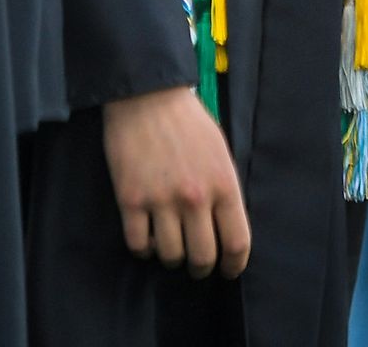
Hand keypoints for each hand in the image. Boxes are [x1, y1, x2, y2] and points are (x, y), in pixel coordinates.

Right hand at [101, 88, 250, 278]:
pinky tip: (147, 238)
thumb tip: (225, 225)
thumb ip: (223, 189)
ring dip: (172, 258)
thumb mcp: (220, 152)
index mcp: (223, 184)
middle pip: (203, 257)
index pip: (236, 242)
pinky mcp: (130, 201)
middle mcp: (195, 198)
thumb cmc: (188, 121)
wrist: (147, 97)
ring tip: (171, 248)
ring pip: (170, 256)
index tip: (228, 271)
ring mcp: (161, 201)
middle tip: (197, 266)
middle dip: (201, 268)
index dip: (234, 265)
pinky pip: (138, 244)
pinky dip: (144, 249)